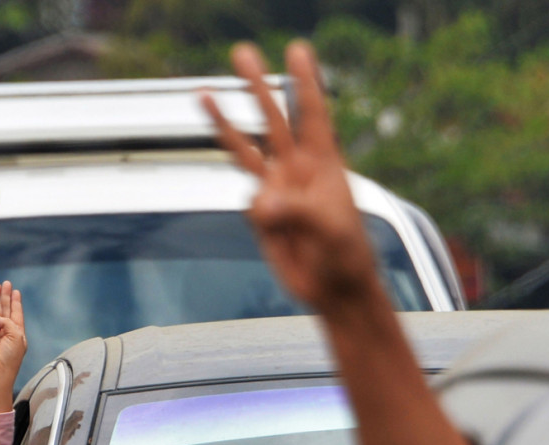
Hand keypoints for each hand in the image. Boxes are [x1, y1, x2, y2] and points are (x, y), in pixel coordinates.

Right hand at [0, 281, 26, 414]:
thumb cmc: (9, 357)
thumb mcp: (16, 336)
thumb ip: (7, 322)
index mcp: (18, 333)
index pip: (17, 314)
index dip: (16, 302)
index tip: (16, 291)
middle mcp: (6, 332)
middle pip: (6, 310)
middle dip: (6, 297)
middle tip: (7, 283)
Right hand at [201, 41, 376, 312]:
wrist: (333, 290)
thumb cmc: (346, 256)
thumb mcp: (331, 231)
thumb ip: (296, 211)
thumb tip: (258, 201)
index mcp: (324, 164)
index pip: (313, 115)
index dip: (306, 82)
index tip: (298, 50)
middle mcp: (297, 170)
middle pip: (273, 119)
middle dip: (257, 85)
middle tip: (242, 52)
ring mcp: (277, 190)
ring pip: (246, 148)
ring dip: (225, 121)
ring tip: (203, 93)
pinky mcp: (261, 214)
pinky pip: (248, 201)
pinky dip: (254, 208)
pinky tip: (273, 225)